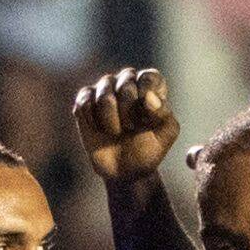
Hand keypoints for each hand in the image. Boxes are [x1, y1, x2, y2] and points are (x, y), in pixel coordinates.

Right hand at [73, 66, 179, 184]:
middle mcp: (127, 80)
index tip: (146, 121)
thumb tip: (148, 96)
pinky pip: (84, 103)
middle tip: (131, 129)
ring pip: (104, 96)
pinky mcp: (85, 99)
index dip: (147, 102)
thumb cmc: (148, 149)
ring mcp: (104, 88)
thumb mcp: (165, 135)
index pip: (149, 78)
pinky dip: (93, 122)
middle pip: (126, 86)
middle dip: (129, 115)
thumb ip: (163, 113)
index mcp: (150, 84)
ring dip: (111, 121)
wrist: (124, 170)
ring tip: (116, 132)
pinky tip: (100, 129)